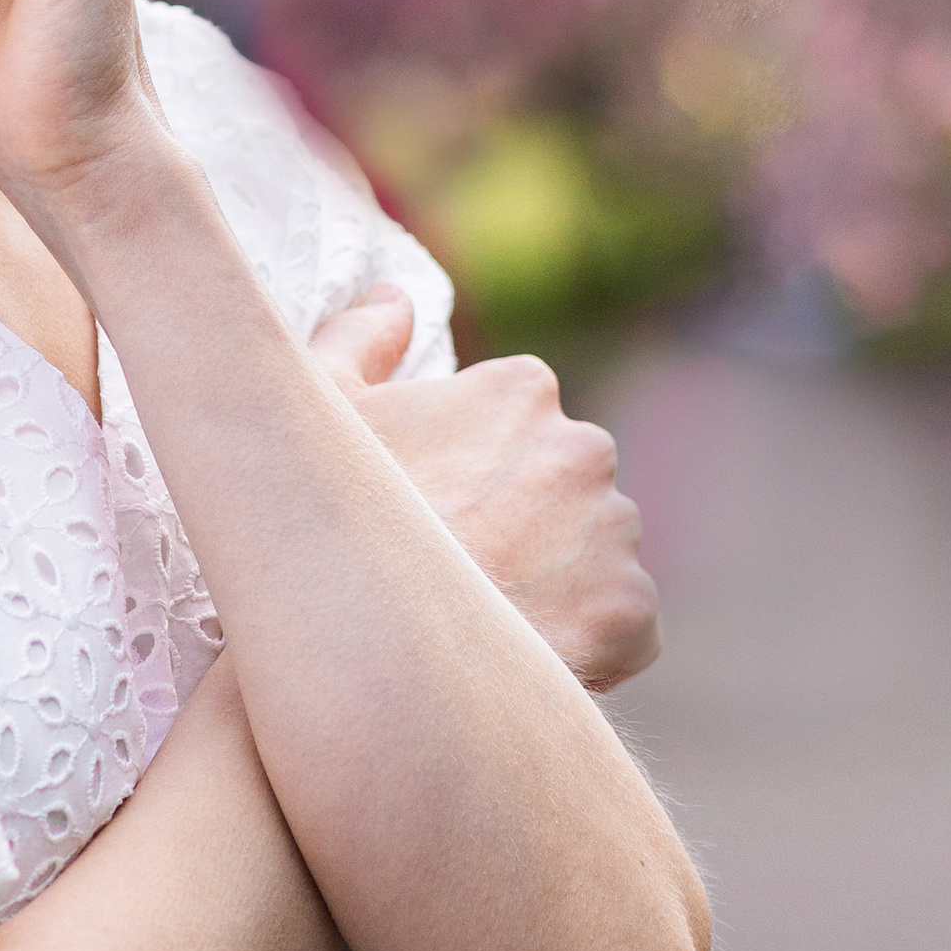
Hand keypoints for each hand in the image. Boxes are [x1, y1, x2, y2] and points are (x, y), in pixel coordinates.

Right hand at [308, 290, 660, 692]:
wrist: (369, 645)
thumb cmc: (333, 521)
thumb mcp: (318, 407)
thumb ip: (362, 336)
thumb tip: (394, 297)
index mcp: (523, 388)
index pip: (519, 426)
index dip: (473, 475)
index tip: (437, 511)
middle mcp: (585, 447)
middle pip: (563, 489)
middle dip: (526, 524)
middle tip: (461, 571)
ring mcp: (615, 530)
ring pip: (595, 555)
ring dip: (559, 581)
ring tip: (489, 618)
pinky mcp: (632, 610)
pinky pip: (626, 625)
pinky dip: (591, 641)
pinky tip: (526, 652)